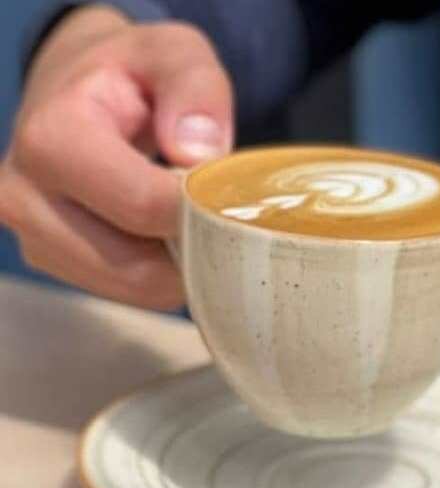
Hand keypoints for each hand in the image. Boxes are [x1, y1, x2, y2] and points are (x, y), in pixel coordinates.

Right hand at [0, 6, 234, 308]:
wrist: (81, 91)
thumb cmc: (134, 74)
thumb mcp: (175, 54)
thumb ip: (196, 88)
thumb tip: (198, 152)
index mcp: (52, 138)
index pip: (143, 207)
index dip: (199, 210)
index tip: (227, 194)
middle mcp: (24, 196)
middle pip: (139, 267)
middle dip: (194, 249)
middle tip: (220, 216)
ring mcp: (33, 236)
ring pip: (137, 290)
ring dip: (180, 266)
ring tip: (190, 218)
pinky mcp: (52, 260)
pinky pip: (129, 294)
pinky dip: (163, 275)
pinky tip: (167, 234)